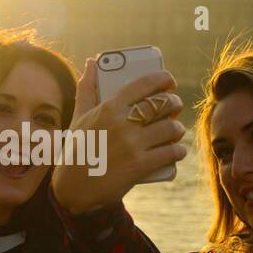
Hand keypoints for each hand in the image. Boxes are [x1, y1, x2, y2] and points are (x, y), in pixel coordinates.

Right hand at [50, 57, 185, 213]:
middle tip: (174, 107)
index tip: (169, 81)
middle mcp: (122, 123)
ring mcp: (132, 145)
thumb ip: (87, 89)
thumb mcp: (79, 117)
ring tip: (175, 131)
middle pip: (162, 104)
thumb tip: (91, 63)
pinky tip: (177, 150)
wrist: (73, 189)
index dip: (163, 79)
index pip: (144, 84)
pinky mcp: (140, 166)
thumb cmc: (78, 149)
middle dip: (174, 103)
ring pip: (170, 128)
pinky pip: (170, 153)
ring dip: (178, 128)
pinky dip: (178, 151)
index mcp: (109, 108)